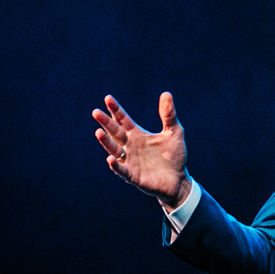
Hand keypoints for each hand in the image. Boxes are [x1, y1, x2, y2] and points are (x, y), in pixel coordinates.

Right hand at [92, 92, 191, 208]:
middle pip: (115, 133)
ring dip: (106, 142)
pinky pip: (122, 170)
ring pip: (114, 150)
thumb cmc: (174, 156)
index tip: (108, 98)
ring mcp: (130, 161)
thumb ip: (169, 115)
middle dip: (106, 123)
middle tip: (96, 112)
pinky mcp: (133, 176)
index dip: (116, 110)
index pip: (123, 120)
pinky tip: (110, 159)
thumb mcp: (174, 132)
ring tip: (98, 132)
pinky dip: (116, 166)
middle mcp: (130, 147)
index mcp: (137, 135)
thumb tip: (166, 93)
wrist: (179, 180)